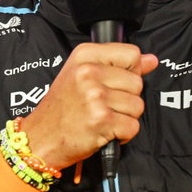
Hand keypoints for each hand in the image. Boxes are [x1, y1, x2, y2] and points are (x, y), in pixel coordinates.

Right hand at [20, 44, 157, 170]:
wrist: (40, 138)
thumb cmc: (61, 109)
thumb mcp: (82, 76)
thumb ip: (118, 65)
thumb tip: (151, 60)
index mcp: (84, 55)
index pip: (132, 54)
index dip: (128, 71)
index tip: (111, 82)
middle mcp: (88, 72)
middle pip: (137, 82)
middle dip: (126, 98)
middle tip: (101, 105)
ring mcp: (95, 96)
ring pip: (137, 106)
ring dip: (124, 117)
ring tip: (101, 118)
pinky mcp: (101, 120)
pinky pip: (133, 126)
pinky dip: (122, 135)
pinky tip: (103, 131)